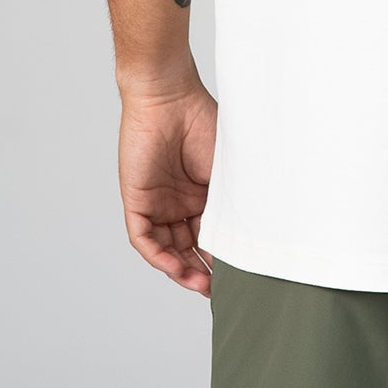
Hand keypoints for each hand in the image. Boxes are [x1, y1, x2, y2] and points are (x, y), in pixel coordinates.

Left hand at [118, 72, 217, 297]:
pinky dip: (157, 255)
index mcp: (203, 194)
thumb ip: (233, 202)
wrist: (170, 97)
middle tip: (217, 290)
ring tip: (200, 284)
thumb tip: (251, 237)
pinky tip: (173, 267)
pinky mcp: (137, 200)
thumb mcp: (227, 170)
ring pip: (166, 248)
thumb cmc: (204, 122)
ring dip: (180, 270)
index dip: (221, 257)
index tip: (239, 276)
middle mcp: (180, 202)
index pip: (210, 235)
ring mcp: (158, 202)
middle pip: (188, 248)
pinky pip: (144, 238)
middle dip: (201, 272)